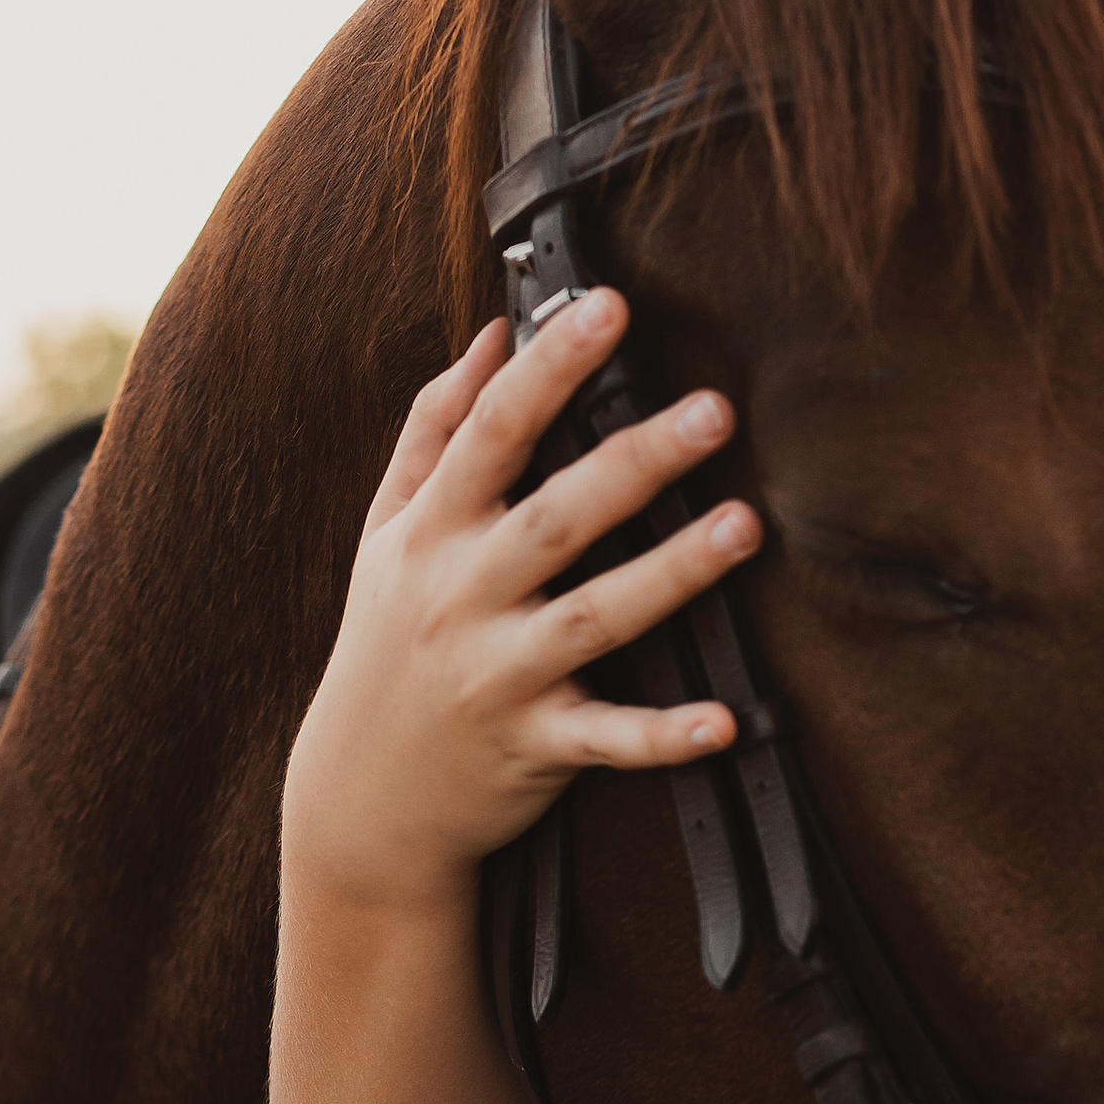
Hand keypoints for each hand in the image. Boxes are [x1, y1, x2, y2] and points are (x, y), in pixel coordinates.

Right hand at [283, 291, 755, 916]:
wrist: (358, 797)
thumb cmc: (384, 643)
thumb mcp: (385, 531)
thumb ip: (434, 427)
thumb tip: (492, 334)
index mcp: (431, 532)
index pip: (490, 431)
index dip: (549, 367)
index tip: (608, 306)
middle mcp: (462, 596)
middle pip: (556, 517)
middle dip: (634, 460)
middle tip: (714, 409)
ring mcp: (499, 674)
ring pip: (595, 617)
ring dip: (673, 575)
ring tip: (745, 527)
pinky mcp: (534, 746)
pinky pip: (608, 739)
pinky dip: (664, 734)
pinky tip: (725, 720)